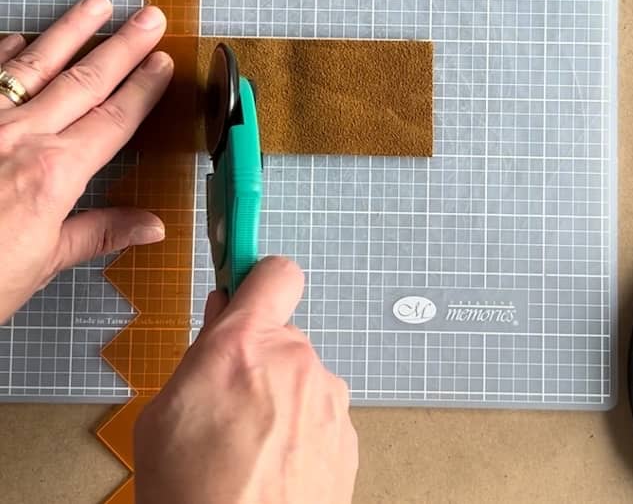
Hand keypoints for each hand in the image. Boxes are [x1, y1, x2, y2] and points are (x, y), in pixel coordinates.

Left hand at [0, 0, 172, 323]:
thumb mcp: (42, 264)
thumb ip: (98, 233)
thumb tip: (150, 227)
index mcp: (54, 173)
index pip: (114, 120)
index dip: (143, 88)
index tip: (163, 62)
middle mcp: (22, 137)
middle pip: (86, 81)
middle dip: (123, 46)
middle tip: (149, 18)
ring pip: (36, 64)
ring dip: (71, 31)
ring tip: (97, 4)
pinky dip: (5, 51)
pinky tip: (19, 37)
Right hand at [135, 257, 358, 503]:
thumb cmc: (191, 497)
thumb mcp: (163, 415)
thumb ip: (199, 354)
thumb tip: (221, 318)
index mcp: (243, 345)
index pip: (274, 272)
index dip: (260, 277)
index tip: (248, 277)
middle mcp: (296, 361)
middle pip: (283, 335)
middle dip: (260, 357)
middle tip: (230, 402)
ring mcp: (328, 401)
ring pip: (303, 378)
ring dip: (283, 398)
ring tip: (250, 449)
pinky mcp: (348, 439)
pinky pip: (322, 415)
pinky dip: (303, 433)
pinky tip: (274, 468)